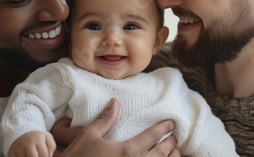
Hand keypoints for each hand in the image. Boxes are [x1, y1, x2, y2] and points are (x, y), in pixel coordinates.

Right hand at [8, 131, 55, 156]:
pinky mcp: (11, 153)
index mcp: (37, 139)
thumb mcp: (46, 138)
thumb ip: (52, 146)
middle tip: (37, 156)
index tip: (44, 156)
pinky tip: (25, 156)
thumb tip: (50, 156)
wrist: (21, 133)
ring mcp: (18, 149)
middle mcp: (27, 144)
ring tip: (32, 155)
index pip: (44, 155)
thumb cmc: (36, 139)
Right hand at [52, 98, 179, 156]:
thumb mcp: (89, 134)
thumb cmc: (78, 156)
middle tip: (175, 138)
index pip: (151, 137)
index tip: (172, 123)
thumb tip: (115, 102)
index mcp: (126, 151)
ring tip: (175, 153)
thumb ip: (105, 119)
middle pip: (159, 154)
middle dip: (170, 145)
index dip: (164, 128)